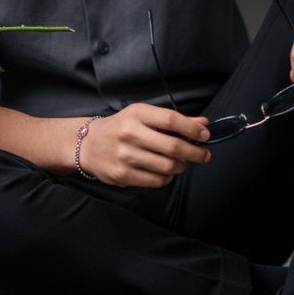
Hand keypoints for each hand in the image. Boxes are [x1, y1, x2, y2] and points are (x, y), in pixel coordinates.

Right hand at [78, 104, 210, 187]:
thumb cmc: (121, 127)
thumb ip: (173, 120)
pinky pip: (157, 180)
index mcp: (136, 114)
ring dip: (181, 166)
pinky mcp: (123, 175)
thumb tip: (202, 124)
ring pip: (167, 166)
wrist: (88, 144)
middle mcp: (130, 134)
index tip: (205, 135)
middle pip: (172, 146)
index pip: (171, 120)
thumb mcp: (143, 116)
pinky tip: (166, 171)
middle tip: (204, 155)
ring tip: (181, 162)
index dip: (192, 129)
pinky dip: (167, 177)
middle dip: (195, 152)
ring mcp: (125, 156)